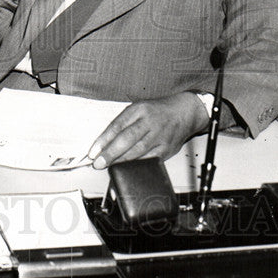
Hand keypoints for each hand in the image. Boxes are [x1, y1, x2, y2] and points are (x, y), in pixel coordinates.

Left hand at [89, 92, 207, 168]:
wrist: (184, 111)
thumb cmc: (157, 111)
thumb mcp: (138, 109)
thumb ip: (122, 123)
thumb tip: (104, 144)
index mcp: (139, 109)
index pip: (117, 126)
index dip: (103, 141)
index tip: (93, 152)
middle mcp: (149, 121)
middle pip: (127, 139)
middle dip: (110, 153)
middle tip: (98, 163)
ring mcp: (159, 135)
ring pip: (137, 151)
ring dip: (121, 161)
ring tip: (109, 166)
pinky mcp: (166, 148)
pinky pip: (149, 159)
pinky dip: (136, 164)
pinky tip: (127, 168)